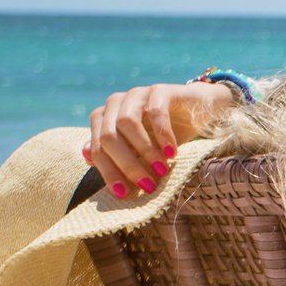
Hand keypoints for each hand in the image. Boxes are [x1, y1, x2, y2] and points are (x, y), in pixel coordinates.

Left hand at [83, 81, 237, 197]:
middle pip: (109, 136)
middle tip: (148, 185)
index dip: (108, 171)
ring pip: (127, 122)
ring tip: (162, 170)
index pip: (97, 147)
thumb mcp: (140, 149)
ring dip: (144, 150)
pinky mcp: (160, 90)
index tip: (123, 194)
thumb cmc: (166, 135)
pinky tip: (172, 152)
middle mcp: (116, 103)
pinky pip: (156, 112)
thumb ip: (116, 154)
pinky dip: (162, 135)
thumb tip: (87, 157)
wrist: (198, 111)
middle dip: (127, 165)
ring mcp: (137, 94)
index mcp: (104, 118)